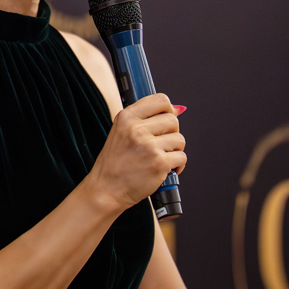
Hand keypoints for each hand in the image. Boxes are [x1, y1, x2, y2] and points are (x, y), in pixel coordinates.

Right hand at [88, 94, 185, 210]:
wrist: (106, 189)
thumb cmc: (114, 163)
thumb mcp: (121, 132)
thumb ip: (145, 119)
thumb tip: (177, 109)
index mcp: (127, 118)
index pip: (160, 100)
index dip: (168, 109)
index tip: (166, 119)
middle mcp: (137, 129)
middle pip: (173, 120)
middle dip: (171, 133)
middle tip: (161, 144)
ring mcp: (149, 146)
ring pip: (179, 139)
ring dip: (175, 150)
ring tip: (161, 156)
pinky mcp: (159, 163)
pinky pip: (181, 157)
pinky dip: (177, 164)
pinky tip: (165, 168)